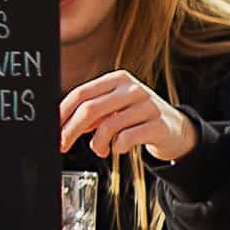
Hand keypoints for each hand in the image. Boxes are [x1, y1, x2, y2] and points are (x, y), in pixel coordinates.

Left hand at [58, 70, 195, 163]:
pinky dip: (116, 148)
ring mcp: (147, 105)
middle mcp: (132, 89)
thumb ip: (92, 113)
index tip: (53, 130)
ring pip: (107, 127)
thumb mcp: (114, 108)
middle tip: (63, 145)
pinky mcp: (158, 125)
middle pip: (90, 109)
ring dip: (97, 144)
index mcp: (118, 79)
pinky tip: (119, 148)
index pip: (81, 93)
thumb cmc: (139, 118)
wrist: (176, 129)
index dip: (63, 113)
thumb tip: (62, 124)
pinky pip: (126, 139)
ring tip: (101, 149)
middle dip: (70, 131)